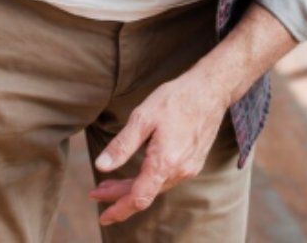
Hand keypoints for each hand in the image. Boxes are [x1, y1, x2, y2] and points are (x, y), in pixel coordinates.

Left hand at [90, 69, 231, 226]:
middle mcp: (179, 171)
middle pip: (145, 194)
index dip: (119, 209)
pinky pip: (166, 178)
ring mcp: (189, 168)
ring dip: (132, 188)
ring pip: (155, 186)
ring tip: (110, 183)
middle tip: (96, 193)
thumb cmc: (175, 99)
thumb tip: (101, 166)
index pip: (139, 198)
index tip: (103, 216)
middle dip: (119, 196)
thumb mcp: (142, 118)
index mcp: (165, 163)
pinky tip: (137, 172)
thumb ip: (122, 145)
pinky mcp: (193, 162)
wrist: (210, 90)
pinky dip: (148, 180)